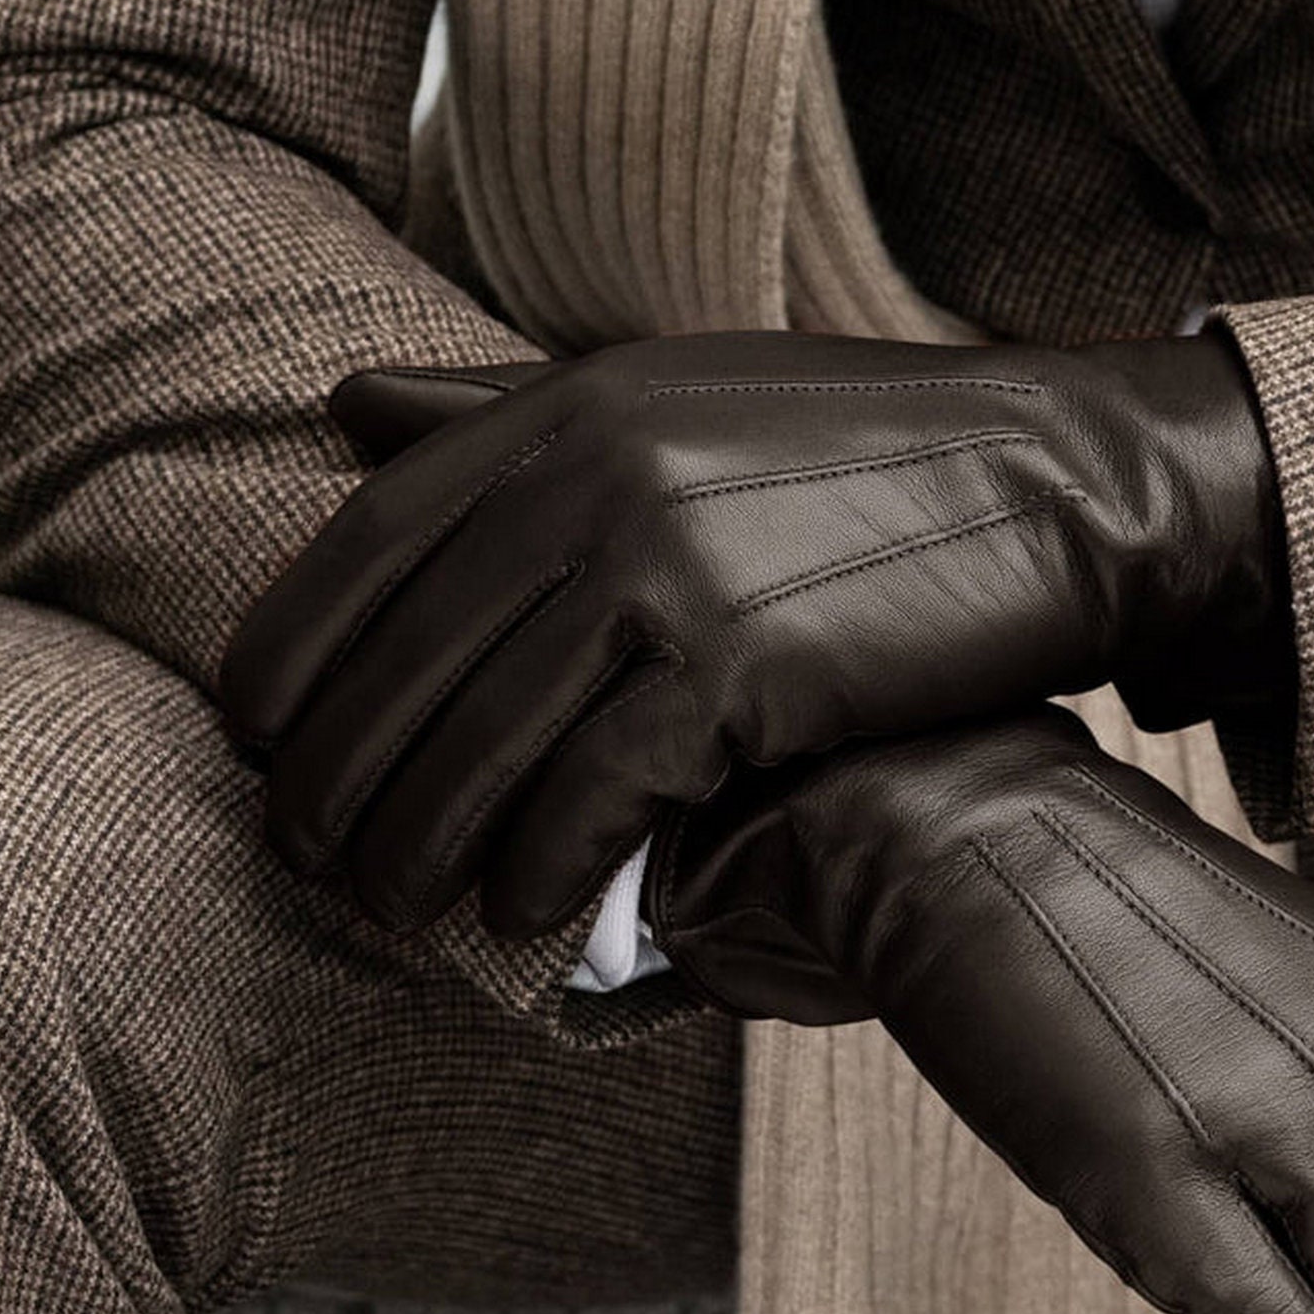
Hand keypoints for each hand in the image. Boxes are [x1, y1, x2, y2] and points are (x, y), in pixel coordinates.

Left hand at [217, 329, 1286, 935]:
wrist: (1053, 487)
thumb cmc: (864, 459)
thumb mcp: (671, 397)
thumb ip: (502, 412)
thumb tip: (345, 410)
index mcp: (564, 412)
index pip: (366, 548)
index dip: (291, 660)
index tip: (260, 745)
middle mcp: (593, 479)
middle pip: (406, 664)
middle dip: (339, 782)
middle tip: (314, 865)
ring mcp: (666, 567)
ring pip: (485, 741)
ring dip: (421, 847)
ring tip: (394, 913)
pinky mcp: (742, 662)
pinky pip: (598, 792)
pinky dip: (543, 866)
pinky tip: (522, 917)